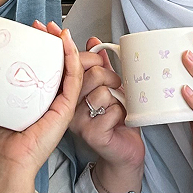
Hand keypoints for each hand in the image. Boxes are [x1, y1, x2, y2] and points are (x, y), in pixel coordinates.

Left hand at [0, 26, 82, 192]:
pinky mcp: (66, 108)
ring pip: (70, 68)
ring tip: (56, 30)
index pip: (46, 68)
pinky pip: (73, 79)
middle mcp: (52, 100)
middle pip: (60, 65)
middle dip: (54, 42)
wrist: (7, 160)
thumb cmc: (0, 142)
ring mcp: (61, 104)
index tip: (32, 31)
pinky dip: (72, 59)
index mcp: (39, 99)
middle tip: (44, 26)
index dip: (42, 47)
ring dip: (65, 46)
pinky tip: (67, 45)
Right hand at [66, 35, 145, 178]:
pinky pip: (112, 111)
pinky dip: (123, 114)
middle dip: (110, 78)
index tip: (97, 58)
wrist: (123, 152)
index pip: (74, 63)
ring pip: (102, 92)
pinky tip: (119, 122)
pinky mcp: (91, 133)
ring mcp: (78, 121)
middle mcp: (69, 106)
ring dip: (118, 99)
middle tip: (116, 88)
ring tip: (117, 108)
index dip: (87, 55)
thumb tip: (93, 41)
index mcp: (69, 91)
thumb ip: (101, 65)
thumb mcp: (109, 86)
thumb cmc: (116, 119)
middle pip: (91, 75)